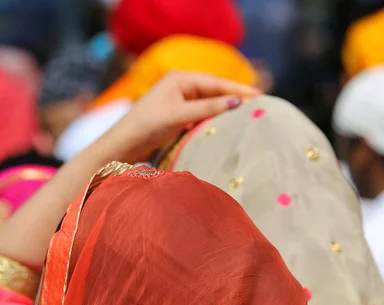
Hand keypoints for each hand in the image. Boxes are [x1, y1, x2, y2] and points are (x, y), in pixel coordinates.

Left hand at [101, 71, 260, 162]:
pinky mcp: (177, 118)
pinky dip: (214, 121)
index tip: (260, 97)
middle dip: (236, 100)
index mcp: (180, 78)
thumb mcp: (179, 116)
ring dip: (226, 112)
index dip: (239, 90)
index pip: (216, 83)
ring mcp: (179, 102)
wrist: (122, 145)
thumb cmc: (146, 126)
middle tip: (260, 107)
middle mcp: (181, 87)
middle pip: (215, 92)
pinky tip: (226, 128)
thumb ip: (207, 109)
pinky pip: (201, 116)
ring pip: (209, 105)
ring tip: (248, 118)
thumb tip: (236, 103)